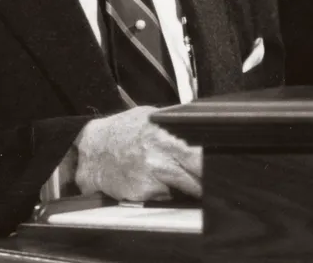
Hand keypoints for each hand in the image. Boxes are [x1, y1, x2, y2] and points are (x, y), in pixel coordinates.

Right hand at [74, 106, 201, 201]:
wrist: (90, 150)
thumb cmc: (121, 131)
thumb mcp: (148, 117)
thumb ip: (172, 127)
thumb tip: (200, 131)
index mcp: (162, 136)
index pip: (198, 154)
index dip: (212, 163)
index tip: (222, 166)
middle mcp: (158, 159)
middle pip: (197, 177)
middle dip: (207, 179)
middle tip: (211, 176)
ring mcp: (151, 180)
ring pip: (184, 189)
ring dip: (186, 184)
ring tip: (167, 169)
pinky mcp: (143, 196)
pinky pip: (166, 196)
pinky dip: (165, 189)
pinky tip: (151, 177)